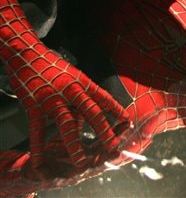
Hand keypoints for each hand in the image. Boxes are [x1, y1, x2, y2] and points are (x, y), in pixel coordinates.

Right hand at [0, 0, 128, 168]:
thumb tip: (88, 119)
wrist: (27, 54)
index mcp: (82, 81)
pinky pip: (38, 130)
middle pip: (91, 112)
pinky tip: (41, 161)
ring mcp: (53, 98)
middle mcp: (71, 90)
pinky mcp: (35, 106)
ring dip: (75, 144)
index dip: (116, 110)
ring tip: (82, 160)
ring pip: (67, 124)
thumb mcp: (72, 76)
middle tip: (113, 146)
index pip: (103, 97)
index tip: (127, 121)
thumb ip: (80, 96)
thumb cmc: (52, 67)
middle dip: (104, 130)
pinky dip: (39, 147)